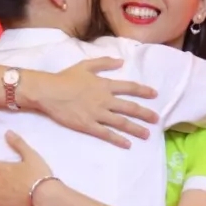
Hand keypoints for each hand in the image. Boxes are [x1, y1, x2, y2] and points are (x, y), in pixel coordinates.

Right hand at [28, 58, 158, 148]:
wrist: (48, 91)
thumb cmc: (65, 78)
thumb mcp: (85, 65)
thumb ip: (104, 63)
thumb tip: (121, 61)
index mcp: (104, 85)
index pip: (129, 88)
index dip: (143, 91)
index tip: (155, 94)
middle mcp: (105, 100)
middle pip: (130, 107)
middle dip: (145, 114)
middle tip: (157, 119)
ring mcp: (97, 114)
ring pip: (121, 123)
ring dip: (136, 129)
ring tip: (147, 135)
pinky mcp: (88, 125)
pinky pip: (106, 134)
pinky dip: (118, 139)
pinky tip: (128, 144)